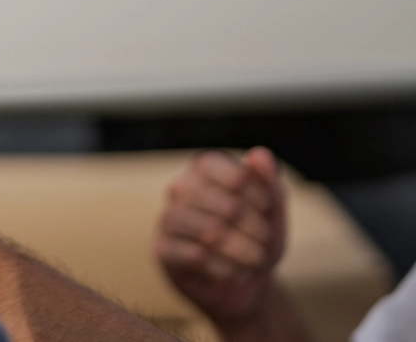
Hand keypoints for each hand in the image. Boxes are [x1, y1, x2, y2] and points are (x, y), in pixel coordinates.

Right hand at [154, 148, 288, 329]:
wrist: (240, 279)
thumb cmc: (255, 236)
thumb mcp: (271, 210)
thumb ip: (268, 181)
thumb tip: (260, 154)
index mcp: (206, 167)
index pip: (237, 176)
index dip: (260, 198)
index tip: (266, 210)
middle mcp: (182, 186)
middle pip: (229, 207)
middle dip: (256, 231)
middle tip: (265, 242)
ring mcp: (169, 217)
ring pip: (212, 233)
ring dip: (243, 252)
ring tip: (254, 260)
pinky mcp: (162, 247)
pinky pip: (197, 257)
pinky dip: (226, 269)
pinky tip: (234, 271)